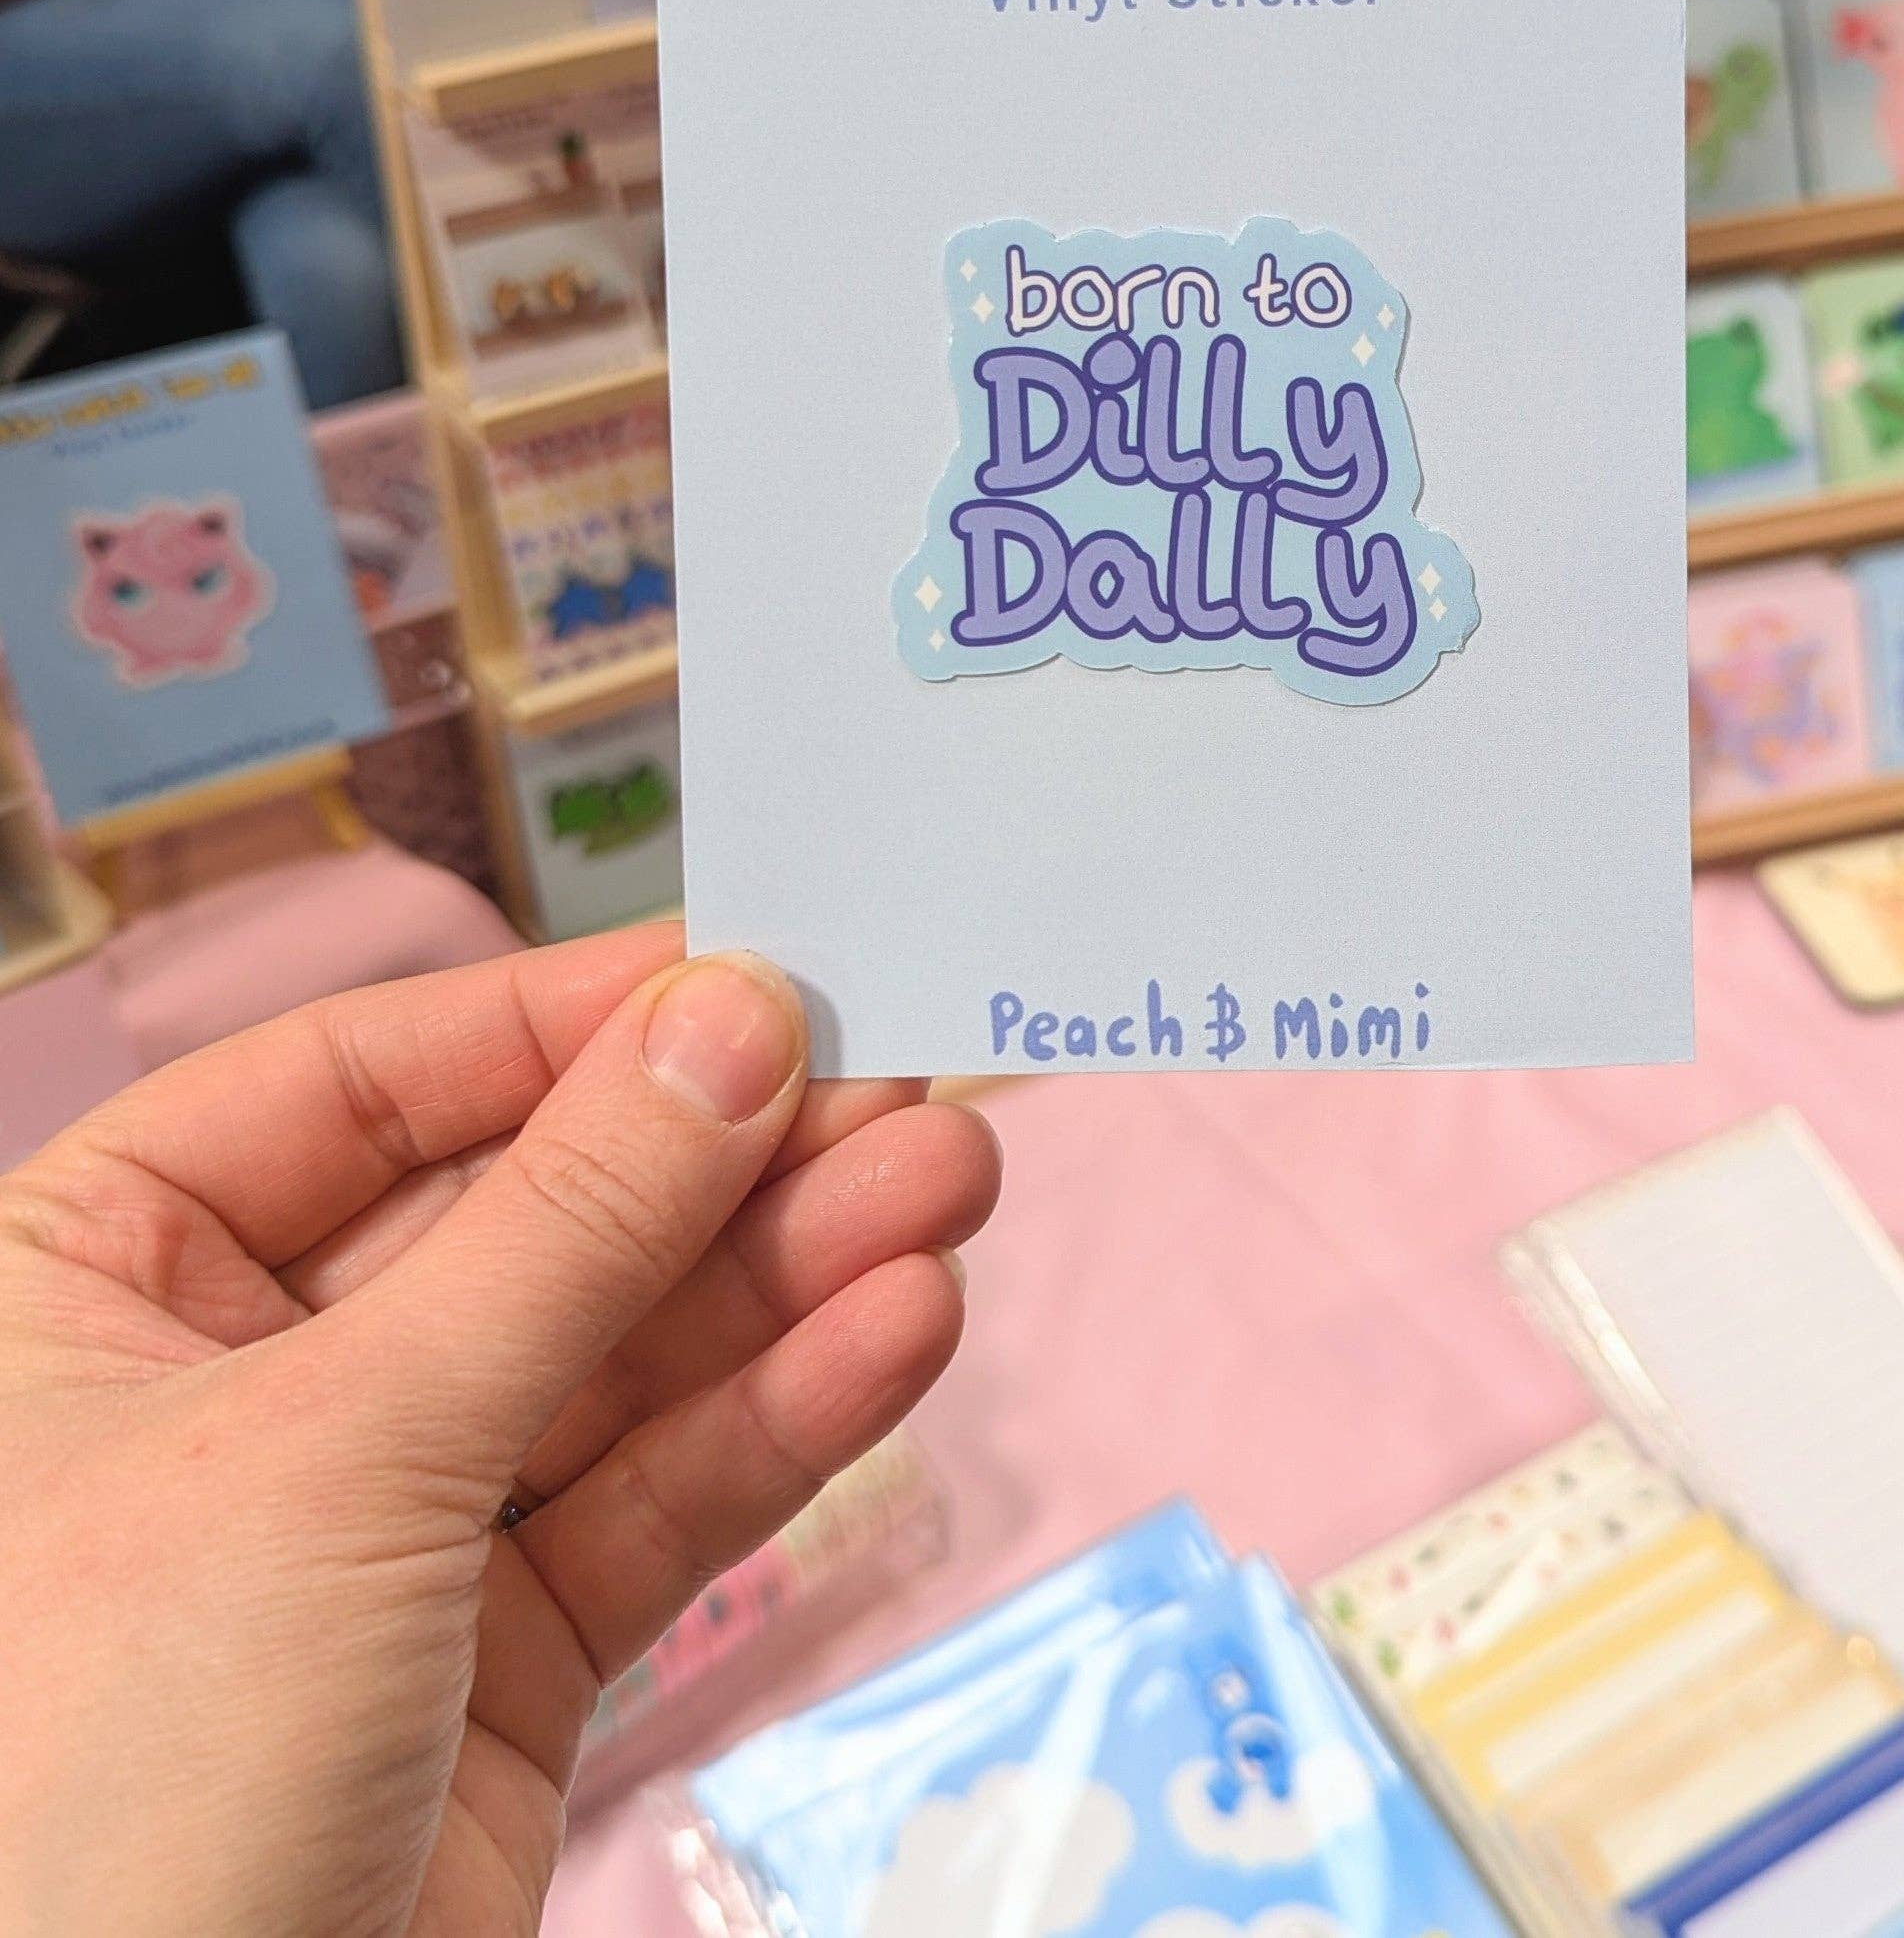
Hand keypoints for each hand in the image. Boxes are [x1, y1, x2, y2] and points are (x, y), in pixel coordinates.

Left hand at [0, 923, 1001, 1937]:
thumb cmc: (98, 1793)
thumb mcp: (342, 1448)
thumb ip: (563, 1228)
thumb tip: (732, 1020)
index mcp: (92, 1284)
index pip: (361, 1083)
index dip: (566, 1019)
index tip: (756, 971)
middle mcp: (231, 1386)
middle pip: (520, 1214)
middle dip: (720, 1163)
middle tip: (907, 1090)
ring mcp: (370, 1530)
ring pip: (612, 1358)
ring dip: (787, 1276)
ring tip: (949, 1189)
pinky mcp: (487, 1667)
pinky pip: (647, 1503)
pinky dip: (775, 1423)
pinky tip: (897, 1335)